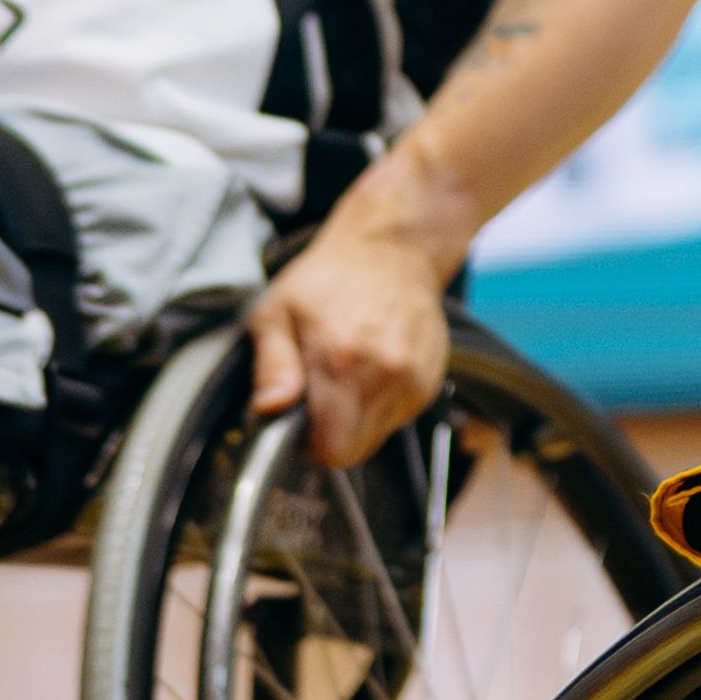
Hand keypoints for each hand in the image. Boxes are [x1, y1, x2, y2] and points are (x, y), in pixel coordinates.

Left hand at [245, 223, 455, 468]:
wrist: (393, 249)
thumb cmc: (329, 279)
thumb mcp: (276, 311)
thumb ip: (271, 365)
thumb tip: (269, 408)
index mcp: (342, 360)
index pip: (329, 449)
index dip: (307, 442)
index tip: (299, 415)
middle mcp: (387, 373)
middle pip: (354, 450)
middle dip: (330, 433)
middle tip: (318, 393)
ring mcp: (414, 378)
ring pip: (376, 435)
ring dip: (356, 418)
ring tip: (347, 373)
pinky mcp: (431, 380)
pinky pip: (397, 417)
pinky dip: (380, 404)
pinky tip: (371, 367)